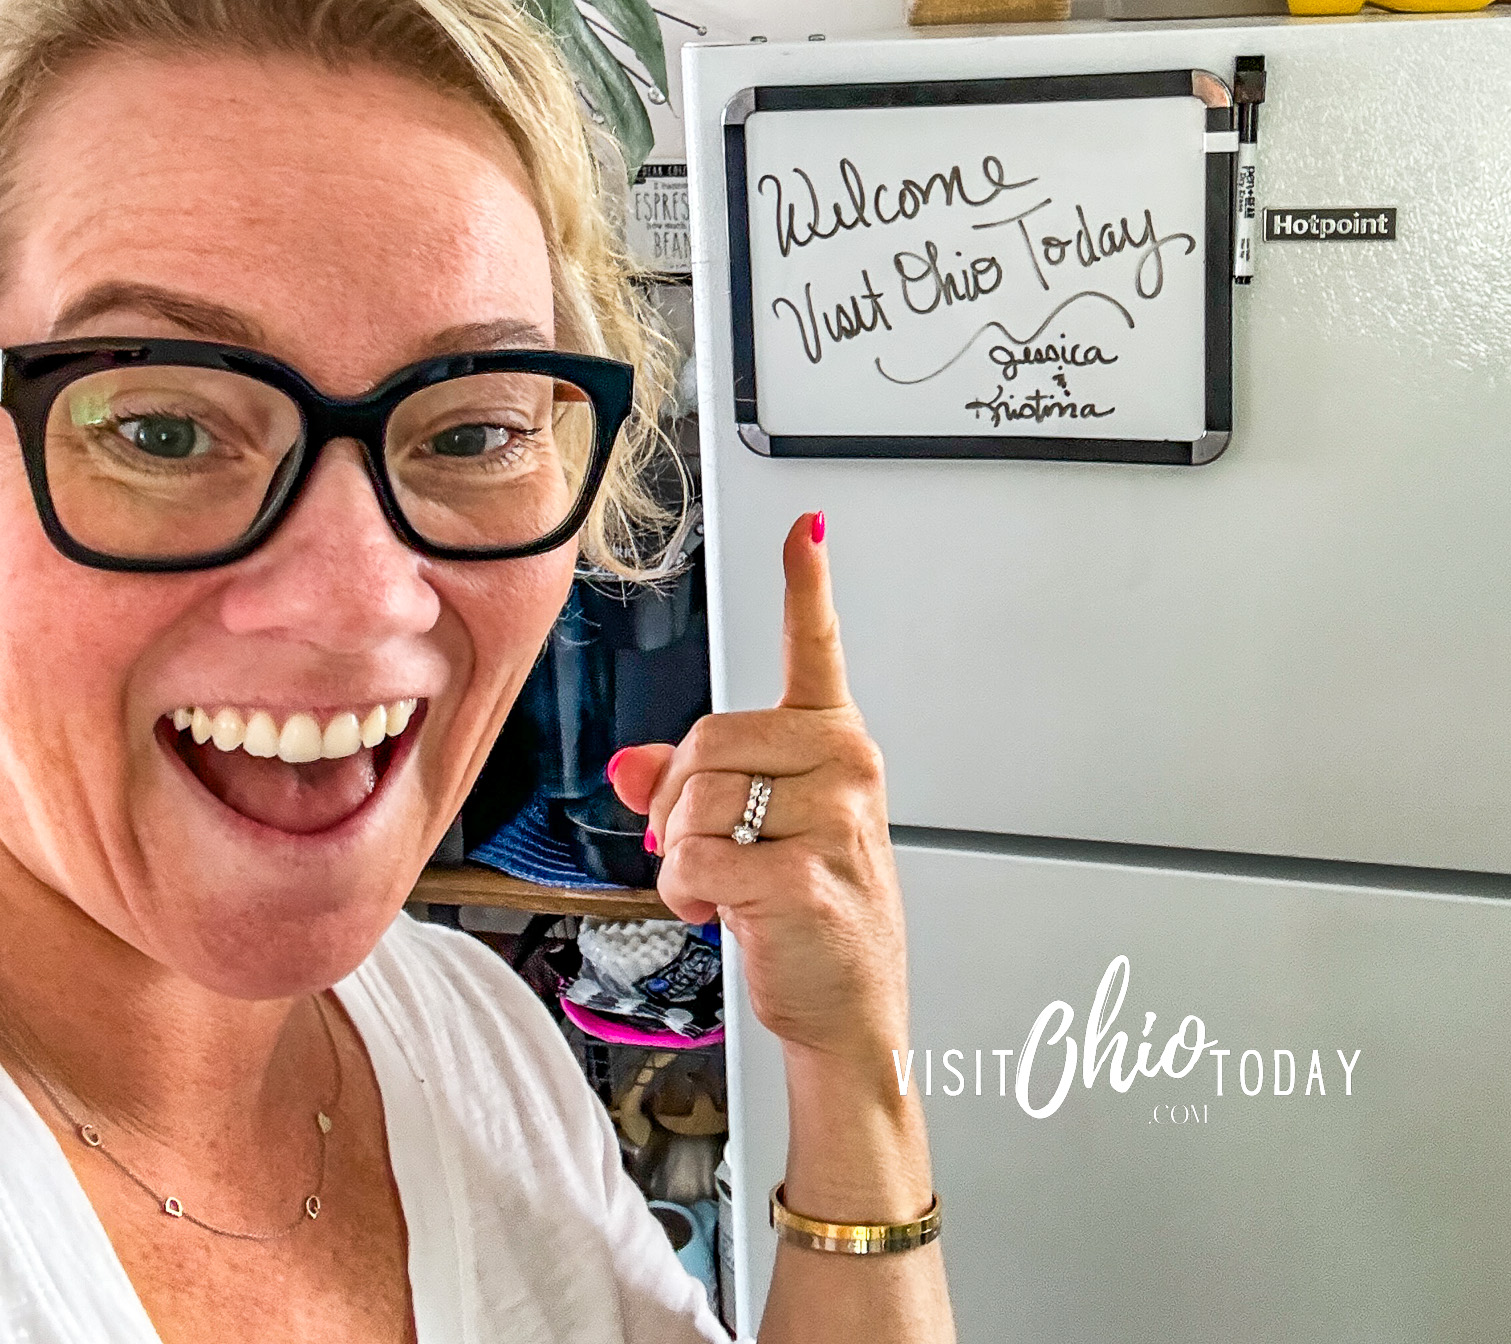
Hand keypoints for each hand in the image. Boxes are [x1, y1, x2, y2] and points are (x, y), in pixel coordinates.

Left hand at [609, 513, 909, 1063]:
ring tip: (724, 886)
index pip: (818, 647)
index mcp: (834, 742)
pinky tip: (722, 913)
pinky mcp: (803, 875)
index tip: (805, 528)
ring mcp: (832, 819)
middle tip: (706, 850)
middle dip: (679, 803)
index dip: (806, 583)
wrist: (851, 1012)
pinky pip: (692, 859)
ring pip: (693, 801)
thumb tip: (630, 765)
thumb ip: (690, 787)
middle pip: (706, 739)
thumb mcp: (756, 836)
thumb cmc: (813, 915)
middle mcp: (844, 766)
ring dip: (680, 855)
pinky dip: (684, 895)